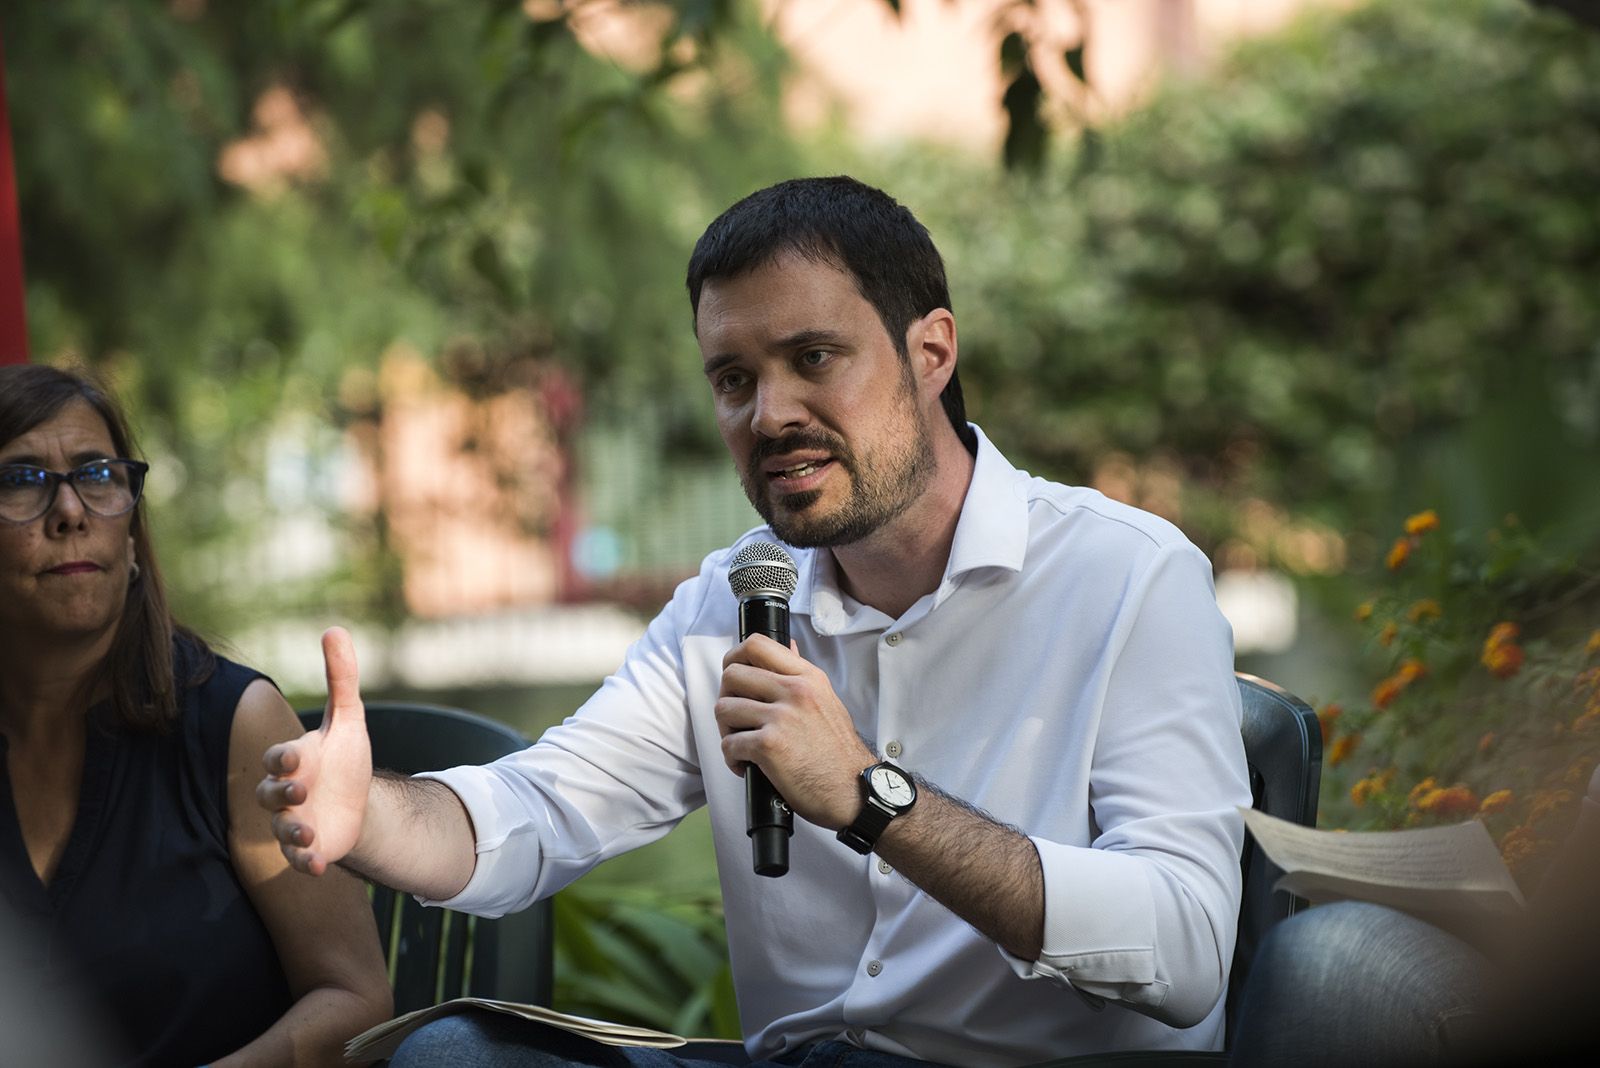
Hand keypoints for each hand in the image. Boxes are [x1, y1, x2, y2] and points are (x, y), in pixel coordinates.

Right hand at [256, 627, 373, 874]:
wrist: (356, 801)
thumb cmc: (344, 758)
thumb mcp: (349, 719)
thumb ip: (341, 678)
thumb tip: (334, 629)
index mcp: (295, 761)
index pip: (279, 758)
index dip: (284, 758)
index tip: (296, 757)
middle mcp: (286, 792)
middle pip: (269, 794)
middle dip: (282, 794)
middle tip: (301, 791)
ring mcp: (293, 821)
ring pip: (280, 828)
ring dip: (290, 830)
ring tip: (308, 831)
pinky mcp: (307, 848)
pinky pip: (297, 858)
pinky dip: (304, 861)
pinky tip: (319, 865)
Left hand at [716, 635, 876, 830]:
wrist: (855, 791)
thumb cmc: (839, 753)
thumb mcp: (826, 700)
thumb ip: (801, 674)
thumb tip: (789, 647)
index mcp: (807, 678)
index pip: (757, 645)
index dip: (734, 658)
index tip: (734, 679)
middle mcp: (795, 691)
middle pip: (732, 675)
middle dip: (726, 698)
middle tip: (735, 719)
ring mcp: (782, 717)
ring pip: (724, 708)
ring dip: (726, 730)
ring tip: (741, 744)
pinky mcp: (770, 745)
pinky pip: (729, 743)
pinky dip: (731, 758)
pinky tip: (745, 766)